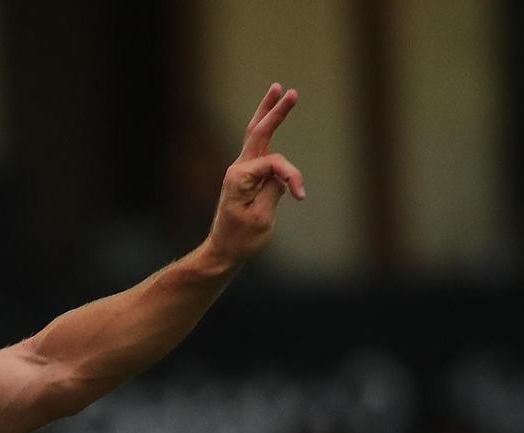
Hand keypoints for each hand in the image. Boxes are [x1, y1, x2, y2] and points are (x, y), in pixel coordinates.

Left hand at [205, 83, 305, 271]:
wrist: (222, 252)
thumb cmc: (241, 240)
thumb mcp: (262, 218)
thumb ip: (274, 190)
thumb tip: (281, 174)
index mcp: (239, 178)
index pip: (275, 164)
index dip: (292, 176)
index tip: (301, 196)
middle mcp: (237, 169)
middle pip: (259, 131)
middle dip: (275, 111)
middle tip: (290, 91)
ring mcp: (240, 171)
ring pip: (256, 134)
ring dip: (268, 111)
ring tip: (277, 89)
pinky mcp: (245, 177)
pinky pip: (258, 148)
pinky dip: (265, 130)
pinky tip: (268, 116)